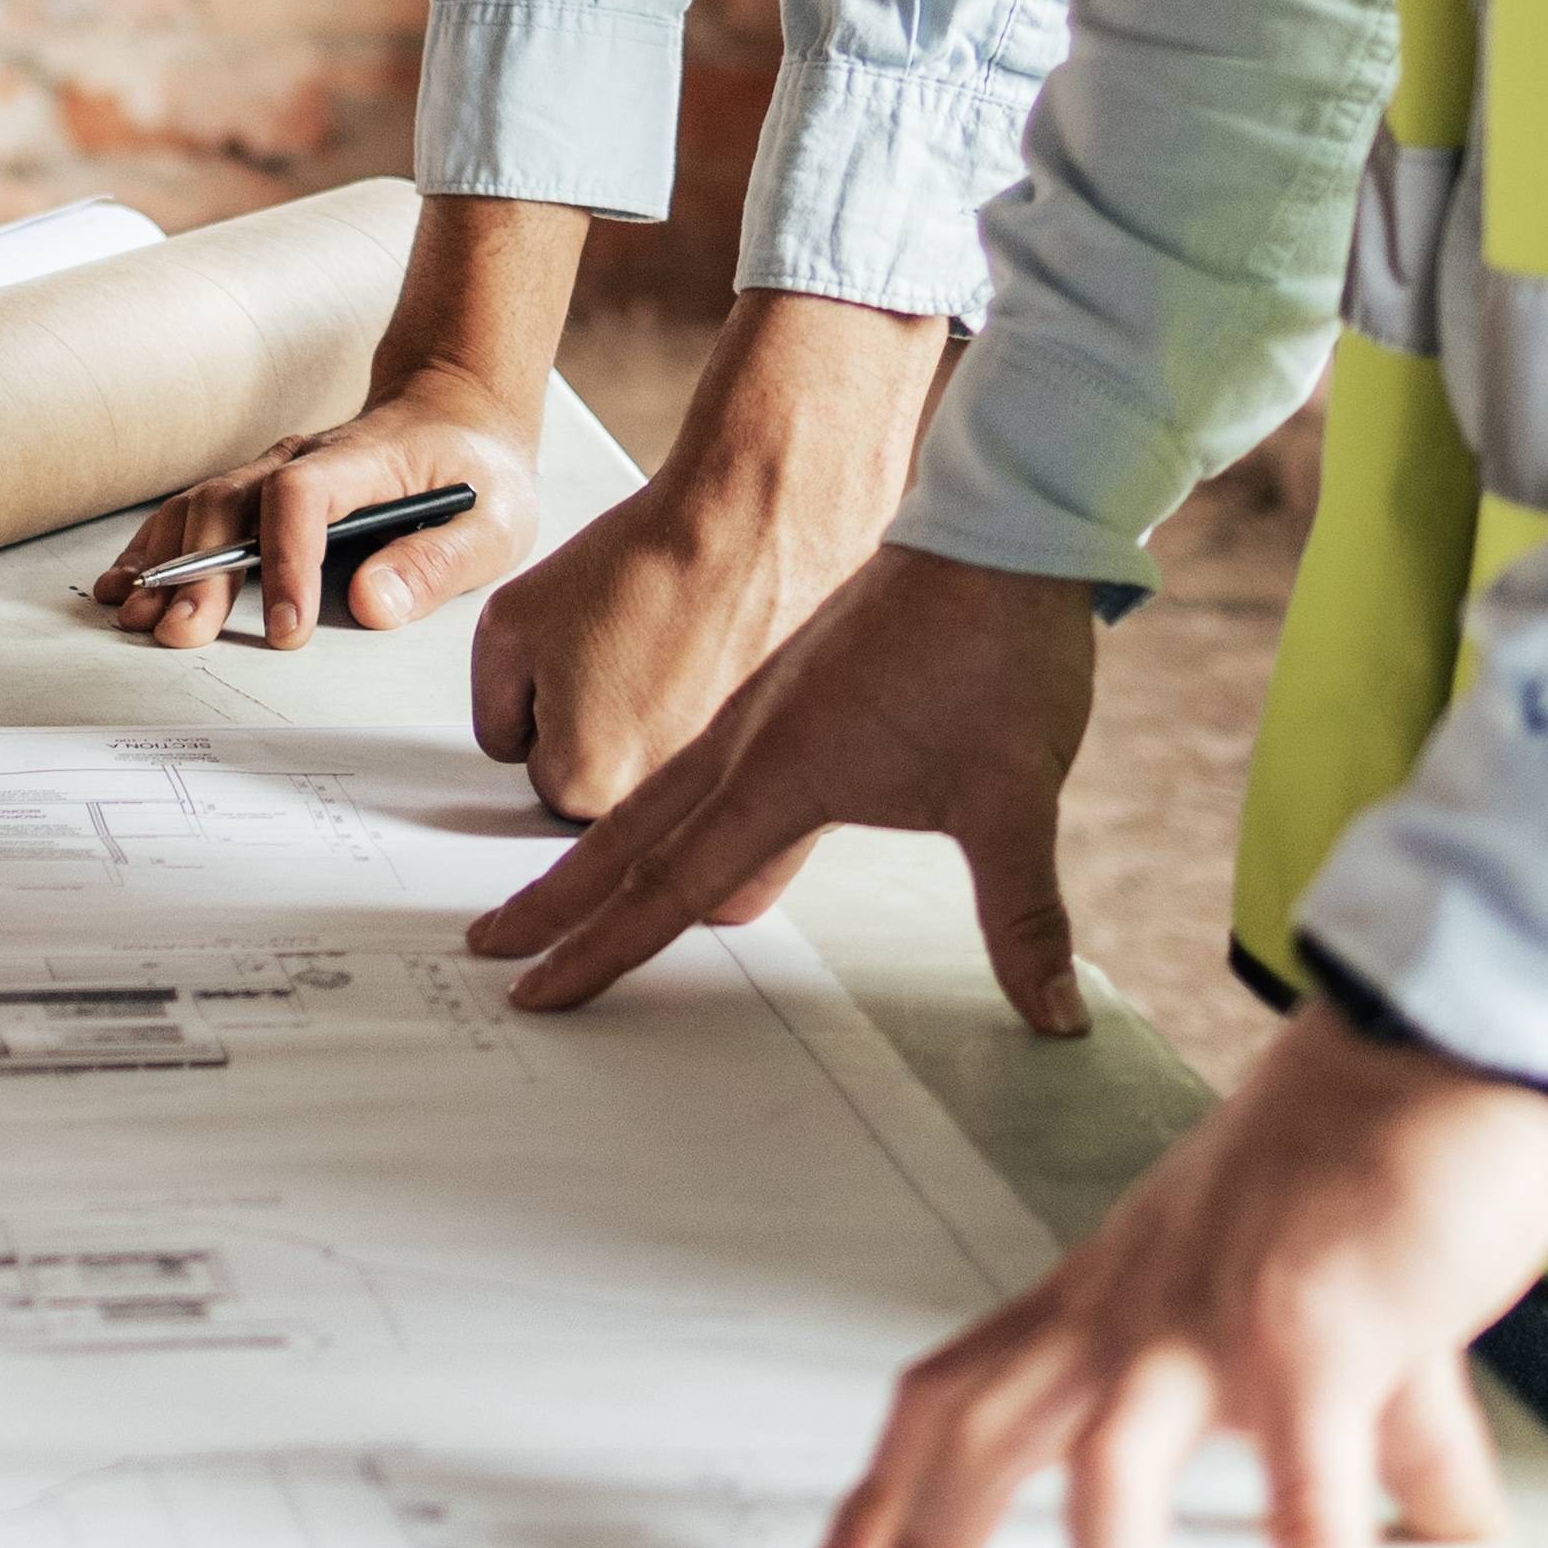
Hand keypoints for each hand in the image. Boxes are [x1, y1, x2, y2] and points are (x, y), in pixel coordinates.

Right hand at [92, 360, 541, 652]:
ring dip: (165, 559)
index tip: (288, 629)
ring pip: (203, 504)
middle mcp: (305, 457)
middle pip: (234, 501)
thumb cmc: (477, 471)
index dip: (287, 559)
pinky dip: (155, 547)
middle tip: (181, 633)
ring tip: (133, 614)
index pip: (305, 494)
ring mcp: (273, 470)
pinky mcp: (258, 490)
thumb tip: (371, 603)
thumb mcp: (497, 521)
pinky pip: (195, 512)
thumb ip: (437, 563)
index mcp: (365, 461)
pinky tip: (124, 583)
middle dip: (202, 570)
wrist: (457, 414)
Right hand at [463, 545, 1094, 1028]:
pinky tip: (666, 813)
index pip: (671, 887)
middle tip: (490, 946)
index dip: (601, 949)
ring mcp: (759, 706)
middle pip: (628, 838)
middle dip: (555, 901)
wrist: (999, 529)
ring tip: (551, 893)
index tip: (538, 988)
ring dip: (596, 851)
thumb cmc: (997, 647)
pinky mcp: (785, 684)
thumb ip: (1024, 921)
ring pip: (655, 795)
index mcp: (780, 772)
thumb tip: (1057, 1019)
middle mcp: (748, 739)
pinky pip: (693, 759)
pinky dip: (653, 802)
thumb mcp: (1015, 800)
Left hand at [465, 287, 944, 817]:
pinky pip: (727, 761)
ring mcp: (730, 788)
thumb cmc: (646, 561)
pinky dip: (722, 722)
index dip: (561, 712)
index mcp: (589, 782)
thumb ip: (494, 711)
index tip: (591, 666)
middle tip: (634, 657)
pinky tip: (721, 669)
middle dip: (612, 734)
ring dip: (669, 732)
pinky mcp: (781, 764)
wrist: (752, 518)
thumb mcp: (507, 626)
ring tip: (681, 658)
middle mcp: (664, 806)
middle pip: (613, 791)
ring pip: (672, 778)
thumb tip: (521, 745)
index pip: (549, 776)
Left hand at [802, 1011, 1547, 1547]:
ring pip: (1112, 1471)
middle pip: (981, 1440)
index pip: (952, 1396)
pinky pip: (1310, 1491)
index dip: (878, 1496)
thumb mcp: (1318, 1306)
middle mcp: (1133, 1308)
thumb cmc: (1362, 1156)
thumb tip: (1434, 1520)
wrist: (1435, 1042)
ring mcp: (1217, 1319)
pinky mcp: (1321, 1331)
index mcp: (1107, 1298)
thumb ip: (1359, 1432)